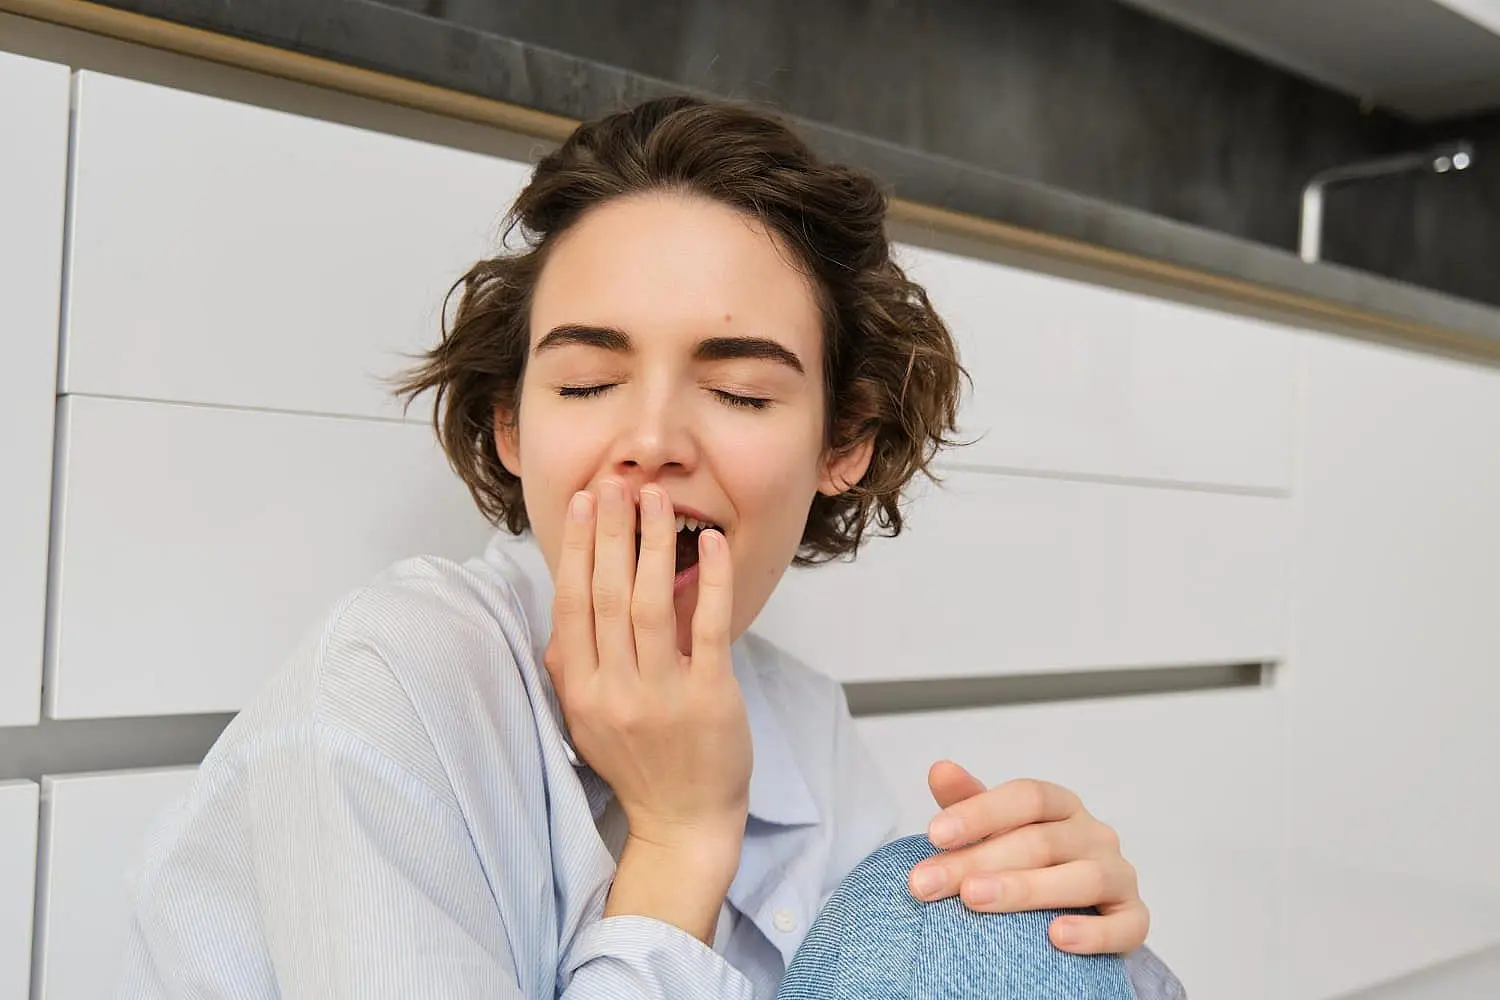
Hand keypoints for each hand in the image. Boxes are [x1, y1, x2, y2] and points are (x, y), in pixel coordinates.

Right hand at [546, 480, 751, 863]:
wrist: (682, 822)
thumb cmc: (636, 765)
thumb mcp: (584, 720)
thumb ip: (569, 667)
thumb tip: (561, 611)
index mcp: (580, 690)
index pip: (573, 605)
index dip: (578, 550)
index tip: (583, 504)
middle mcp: (614, 690)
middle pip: (608, 595)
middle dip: (612, 532)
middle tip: (616, 484)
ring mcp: (662, 695)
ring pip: (652, 604)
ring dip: (654, 545)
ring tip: (658, 500)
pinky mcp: (709, 698)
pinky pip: (708, 627)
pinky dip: (709, 582)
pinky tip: (711, 544)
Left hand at [907, 761, 1148, 955]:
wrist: (1078, 911)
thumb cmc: (1028, 863)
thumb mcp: (995, 830)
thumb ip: (968, 802)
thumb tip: (939, 769)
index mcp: (1062, 806)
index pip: (1027, 796)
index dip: (980, 812)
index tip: (934, 834)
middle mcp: (1094, 834)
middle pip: (1041, 841)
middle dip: (978, 861)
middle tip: (928, 882)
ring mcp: (1119, 875)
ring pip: (1082, 878)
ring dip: (1025, 889)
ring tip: (974, 899)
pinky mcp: (1134, 918)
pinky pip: (1124, 925)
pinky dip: (1092, 932)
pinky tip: (1056, 937)